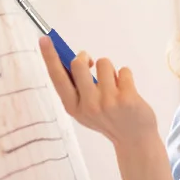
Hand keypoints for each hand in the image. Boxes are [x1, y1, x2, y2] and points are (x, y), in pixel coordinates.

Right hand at [39, 37, 157, 148]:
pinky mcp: (127, 98)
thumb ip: (77, 89)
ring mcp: (108, 102)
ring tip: (115, 83)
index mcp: (73, 107)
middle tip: (91, 62)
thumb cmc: (109, 120)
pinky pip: (124, 70)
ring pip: (104, 63)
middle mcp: (88, 105)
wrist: (135, 140)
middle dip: (85, 57)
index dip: (49, 57)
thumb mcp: (85, 111)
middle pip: (78, 64)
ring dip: (110, 68)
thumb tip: (74, 59)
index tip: (44, 39)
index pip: (57, 77)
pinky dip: (126, 75)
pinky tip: (128, 89)